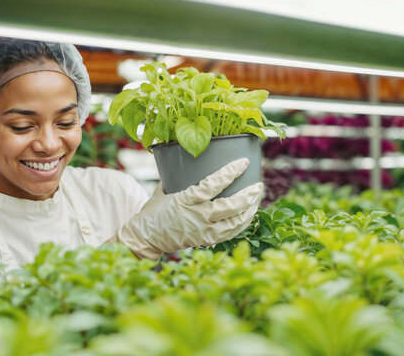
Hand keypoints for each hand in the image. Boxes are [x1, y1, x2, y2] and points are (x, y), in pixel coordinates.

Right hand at [110, 158, 262, 259]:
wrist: (145, 238)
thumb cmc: (152, 212)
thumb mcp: (161, 191)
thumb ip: (175, 178)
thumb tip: (184, 162)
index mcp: (186, 200)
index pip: (213, 184)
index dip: (231, 173)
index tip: (244, 163)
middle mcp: (198, 216)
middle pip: (231, 206)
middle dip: (249, 195)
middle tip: (258, 185)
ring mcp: (203, 231)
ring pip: (235, 222)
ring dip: (250, 209)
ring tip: (256, 199)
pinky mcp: (206, 241)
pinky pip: (230, 233)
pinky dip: (242, 223)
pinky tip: (249, 215)